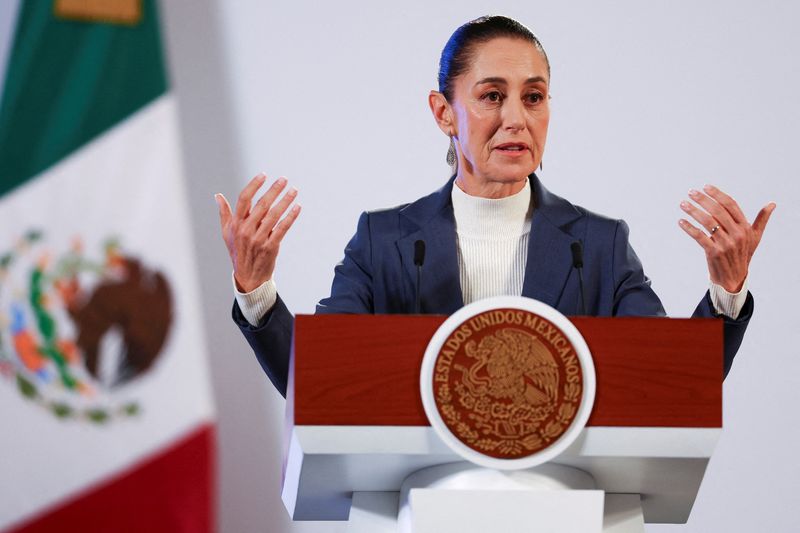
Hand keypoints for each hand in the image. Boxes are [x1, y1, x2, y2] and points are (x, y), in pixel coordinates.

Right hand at [215, 174, 300, 292]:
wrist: (248, 277)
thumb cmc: (238, 252)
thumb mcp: (227, 233)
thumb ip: (224, 213)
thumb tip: (218, 196)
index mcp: (236, 224)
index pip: (244, 200)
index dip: (254, 186)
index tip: (263, 175)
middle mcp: (246, 230)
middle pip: (261, 205)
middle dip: (274, 190)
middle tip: (283, 179)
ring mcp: (258, 239)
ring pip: (274, 215)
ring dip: (285, 201)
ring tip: (294, 190)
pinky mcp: (270, 247)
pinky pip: (282, 229)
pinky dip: (290, 217)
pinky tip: (297, 207)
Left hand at [678, 184, 774, 292]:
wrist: (734, 278)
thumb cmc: (743, 254)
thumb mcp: (755, 237)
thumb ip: (762, 219)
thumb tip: (772, 204)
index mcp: (745, 227)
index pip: (731, 205)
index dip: (718, 194)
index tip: (706, 187)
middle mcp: (737, 234)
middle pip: (718, 211)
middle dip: (703, 200)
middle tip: (691, 192)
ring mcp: (725, 243)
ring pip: (707, 222)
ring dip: (693, 211)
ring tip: (683, 204)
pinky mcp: (714, 252)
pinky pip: (699, 236)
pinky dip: (689, 228)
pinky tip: (681, 221)